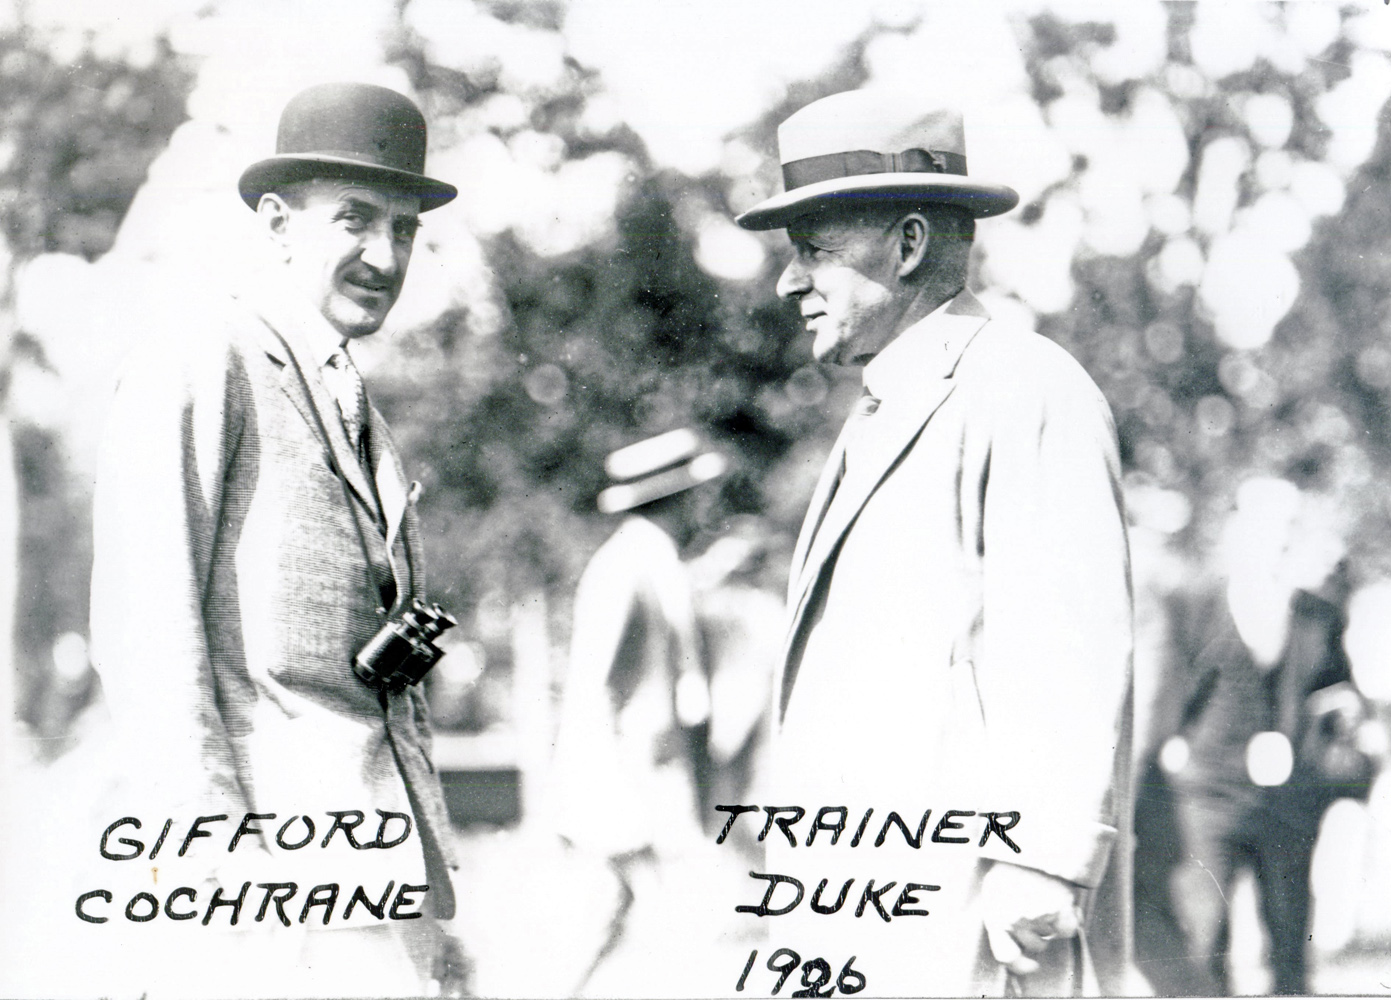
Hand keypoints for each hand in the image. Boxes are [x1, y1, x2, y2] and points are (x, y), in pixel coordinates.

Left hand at [980, 862, 1079, 976]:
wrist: (1033, 840)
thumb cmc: (1013, 866)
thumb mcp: (995, 891)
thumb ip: (1001, 921)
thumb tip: (1018, 956)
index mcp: (995, 915)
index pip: (1006, 956)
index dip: (1020, 966)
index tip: (1032, 965)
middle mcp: (1014, 920)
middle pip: (1034, 946)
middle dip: (1037, 932)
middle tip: (1035, 904)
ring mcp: (1037, 915)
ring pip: (1051, 937)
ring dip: (1051, 923)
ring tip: (1044, 895)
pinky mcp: (1059, 909)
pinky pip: (1068, 930)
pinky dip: (1069, 920)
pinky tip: (1062, 901)